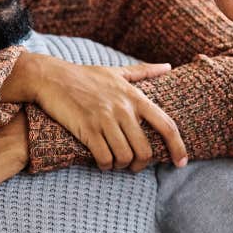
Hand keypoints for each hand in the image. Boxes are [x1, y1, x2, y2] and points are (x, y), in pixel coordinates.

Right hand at [4, 53, 187, 170]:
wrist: (51, 77)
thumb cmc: (84, 75)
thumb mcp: (116, 71)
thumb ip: (144, 72)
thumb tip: (168, 66)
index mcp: (135, 97)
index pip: (167, 125)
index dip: (178, 147)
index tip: (180, 163)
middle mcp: (123, 108)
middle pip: (145, 150)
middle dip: (141, 164)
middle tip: (133, 166)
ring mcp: (105, 119)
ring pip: (125, 157)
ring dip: (122, 165)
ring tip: (115, 163)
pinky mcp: (87, 128)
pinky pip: (104, 158)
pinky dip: (105, 165)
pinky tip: (101, 161)